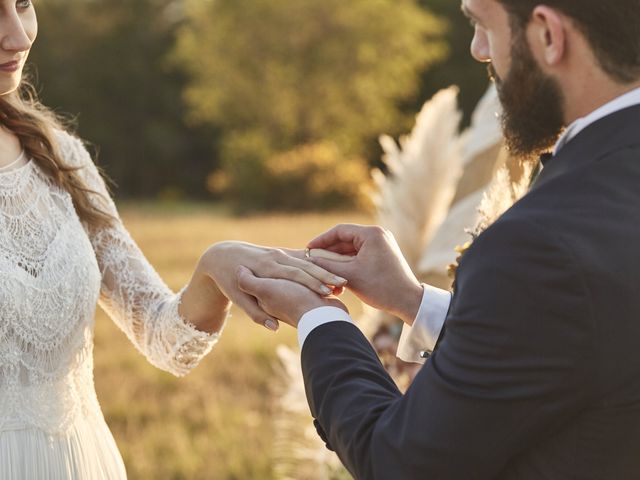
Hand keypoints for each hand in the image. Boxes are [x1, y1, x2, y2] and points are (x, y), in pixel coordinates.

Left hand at [201, 241, 346, 329]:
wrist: (221, 259)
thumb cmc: (228, 283)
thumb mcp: (240, 298)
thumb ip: (257, 312)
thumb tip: (274, 327)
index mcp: (268, 271)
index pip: (299, 275)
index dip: (316, 283)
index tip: (331, 292)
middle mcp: (276, 259)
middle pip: (307, 267)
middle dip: (325, 275)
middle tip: (343, 283)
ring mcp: (281, 255)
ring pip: (308, 261)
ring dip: (325, 270)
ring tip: (341, 279)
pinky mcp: (284, 254)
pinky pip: (304, 257)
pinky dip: (318, 262)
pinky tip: (331, 265)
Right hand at [307, 224, 422, 324]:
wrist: (407, 301)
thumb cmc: (380, 287)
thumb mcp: (349, 276)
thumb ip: (327, 265)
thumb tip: (308, 258)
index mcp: (371, 234)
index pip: (339, 231)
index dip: (321, 240)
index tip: (307, 250)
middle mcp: (378, 234)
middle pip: (346, 239)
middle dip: (329, 251)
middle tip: (312, 260)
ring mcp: (382, 244)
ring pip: (352, 248)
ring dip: (338, 259)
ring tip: (322, 270)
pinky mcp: (383, 254)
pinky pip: (360, 254)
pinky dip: (348, 263)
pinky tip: (336, 274)